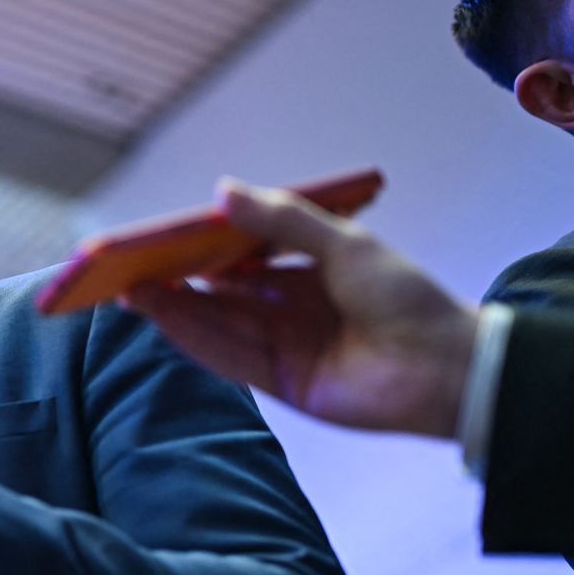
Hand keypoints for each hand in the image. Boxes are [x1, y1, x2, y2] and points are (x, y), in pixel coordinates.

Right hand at [122, 179, 479, 437]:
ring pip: (218, 324)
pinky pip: (229, 356)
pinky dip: (194, 338)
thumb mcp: (344, 244)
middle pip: (221, 294)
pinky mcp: (282, 381)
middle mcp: (291, 308)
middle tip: (127, 268)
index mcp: (309, 272)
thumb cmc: (406, 297)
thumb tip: (222, 193)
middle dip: (176, 281)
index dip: (201, 250)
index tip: (161, 239)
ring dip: (174, 309)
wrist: (446, 365)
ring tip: (130, 291)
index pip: (242, 259)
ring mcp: (285, 346)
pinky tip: (163, 318)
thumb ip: (282, 221)